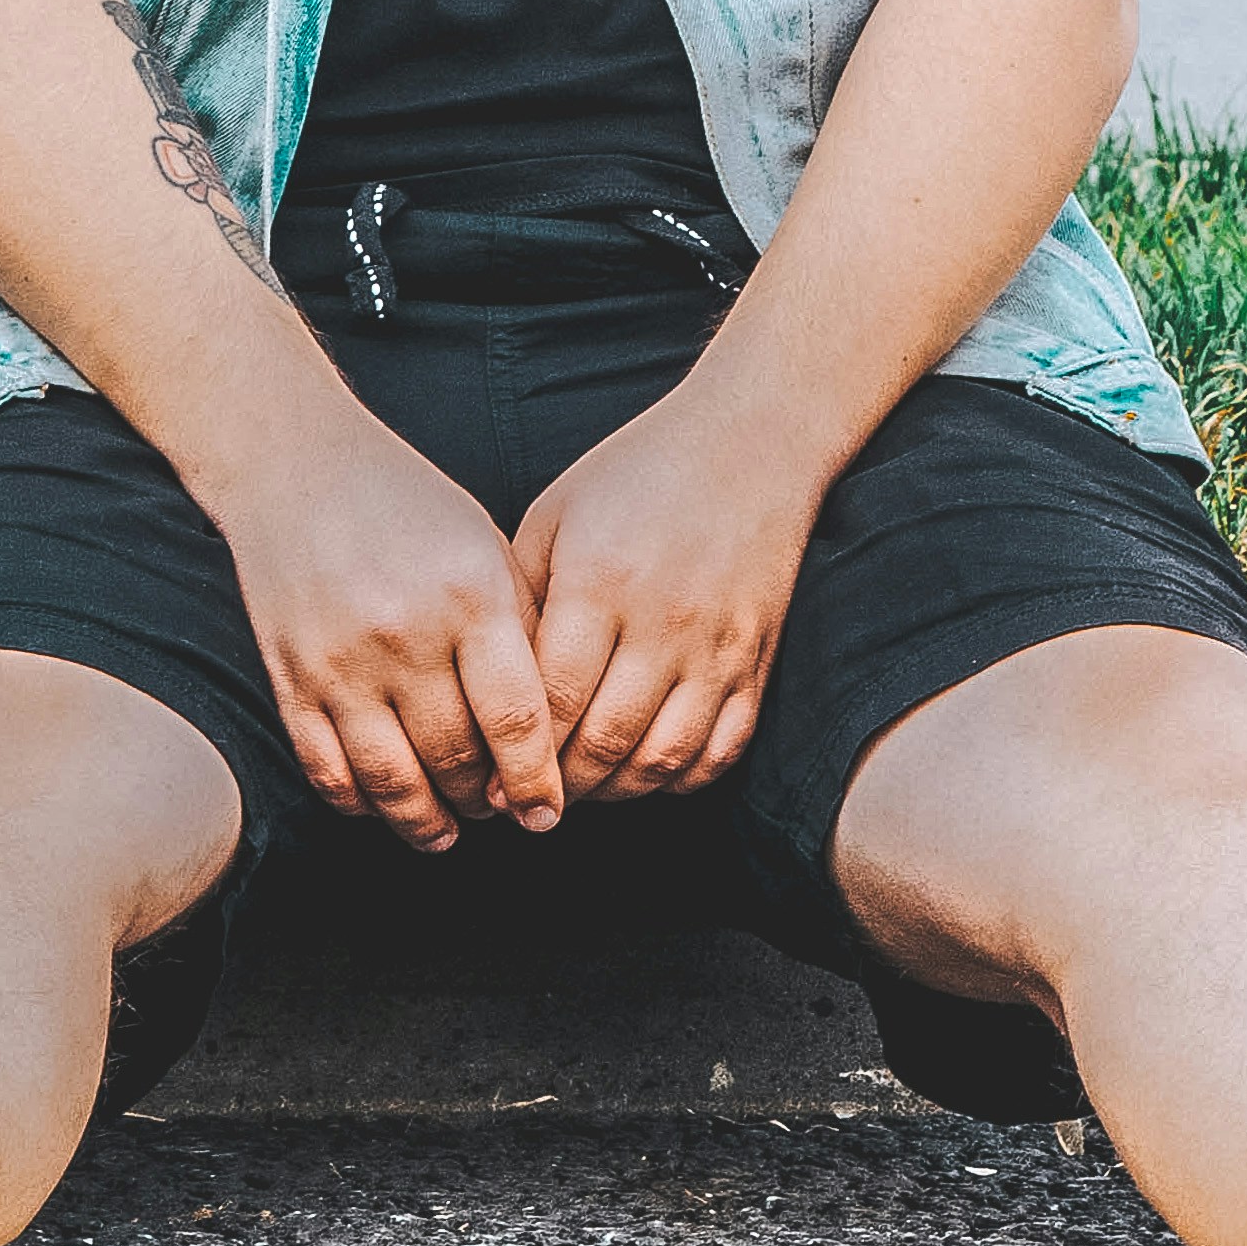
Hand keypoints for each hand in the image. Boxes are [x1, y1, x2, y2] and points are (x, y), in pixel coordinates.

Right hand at [204, 415, 565, 851]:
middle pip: (456, 758)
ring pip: (391, 781)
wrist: (296, 466)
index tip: (545, 814)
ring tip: (446, 830)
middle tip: (495, 810)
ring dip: (425, 822)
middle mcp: (404, 632)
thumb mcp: (486, 549)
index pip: (517, 721)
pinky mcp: (291, 677)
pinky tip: (384, 803)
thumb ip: (521, 634)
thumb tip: (545, 739)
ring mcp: (340, 660)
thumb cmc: (409, 508)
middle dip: (483, 801)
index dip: (535, 784)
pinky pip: (327, 770)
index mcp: (468, 595)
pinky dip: (359, 803)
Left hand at [509, 390, 830, 802]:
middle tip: (528, 803)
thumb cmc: (635, 474)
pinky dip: (680, 778)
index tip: (492, 784)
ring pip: (664, 760)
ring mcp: (719, 647)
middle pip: (604, 743)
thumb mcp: (554, 517)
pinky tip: (643, 771)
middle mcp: (663, 621)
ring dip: (615, 791)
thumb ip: (521, 600)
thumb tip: (487, 689)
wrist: (750, 443)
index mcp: (600, 582)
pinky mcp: (758, 661)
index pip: (552, 702)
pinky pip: (722, 750)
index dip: (517, 757)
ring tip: (580, 790)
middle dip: (558, 788)